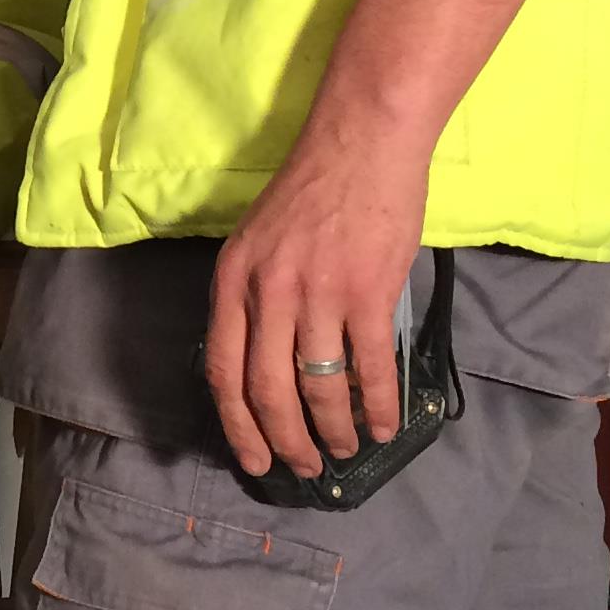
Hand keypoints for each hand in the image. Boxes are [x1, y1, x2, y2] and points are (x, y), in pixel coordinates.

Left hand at [201, 116, 426, 478]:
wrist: (362, 142)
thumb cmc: (313, 189)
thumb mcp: (259, 241)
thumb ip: (255, 297)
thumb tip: (268, 364)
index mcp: (233, 280)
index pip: (223, 371)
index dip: (238, 425)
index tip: (254, 460)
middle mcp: (268, 293)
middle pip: (267, 390)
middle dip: (286, 441)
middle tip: (305, 466)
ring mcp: (318, 294)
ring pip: (319, 387)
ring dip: (334, 429)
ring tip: (347, 448)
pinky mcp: (368, 292)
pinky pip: (371, 367)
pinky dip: (379, 405)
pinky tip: (386, 425)